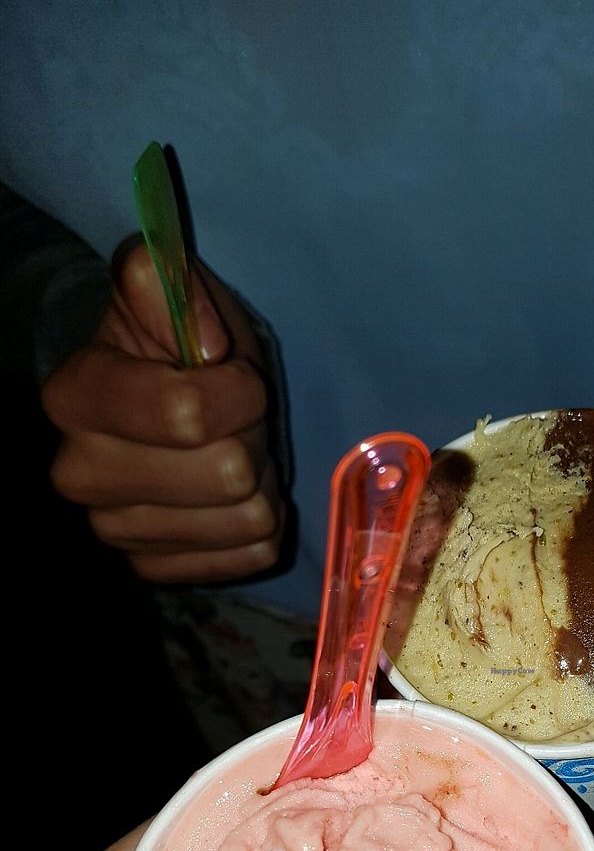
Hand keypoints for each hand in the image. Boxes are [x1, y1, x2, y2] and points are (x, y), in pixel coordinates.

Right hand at [43, 240, 285, 583]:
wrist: (168, 398)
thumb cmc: (176, 344)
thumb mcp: (171, 292)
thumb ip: (168, 283)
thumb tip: (206, 343)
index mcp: (75, 396)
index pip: (188, 414)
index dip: (237, 390)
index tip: (233, 373)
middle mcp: (80, 473)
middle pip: (228, 472)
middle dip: (252, 436)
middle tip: (237, 420)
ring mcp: (115, 529)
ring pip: (250, 517)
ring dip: (262, 481)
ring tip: (235, 452)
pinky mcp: (155, 567)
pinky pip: (253, 555)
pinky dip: (261, 525)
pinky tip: (233, 497)